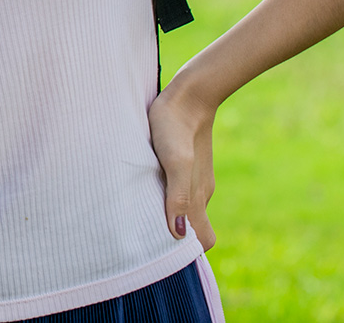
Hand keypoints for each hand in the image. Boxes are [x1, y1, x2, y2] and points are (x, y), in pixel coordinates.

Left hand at [148, 82, 216, 248]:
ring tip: (139, 210)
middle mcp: (199, 191)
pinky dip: (163, 194)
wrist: (187, 94)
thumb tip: (180, 235)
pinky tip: (144, 184)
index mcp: (199, 197)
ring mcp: (192, 176)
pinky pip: (176, 187)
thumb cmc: (175, 127)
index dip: (189, 249)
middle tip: (143, 233)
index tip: (163, 248)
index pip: (204, 239)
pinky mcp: (183, 161)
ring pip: (183, 206)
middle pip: (192, 226)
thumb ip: (179, 197)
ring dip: (165, 213)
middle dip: (173, 235)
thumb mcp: (175, 162)